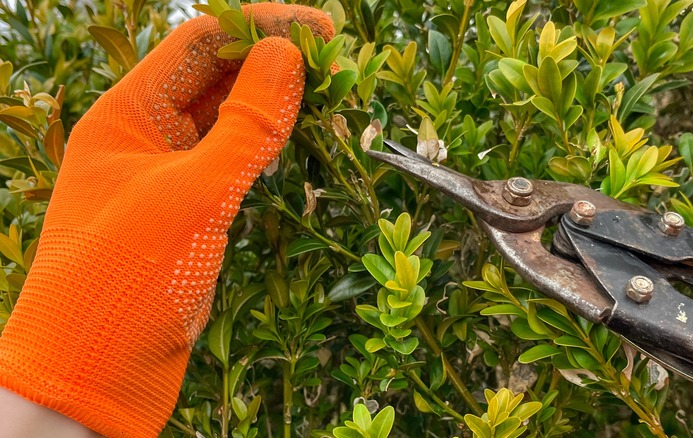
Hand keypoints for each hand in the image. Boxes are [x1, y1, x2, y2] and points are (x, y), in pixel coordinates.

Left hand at [0, 4, 331, 436]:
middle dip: (273, 63)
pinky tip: (298, 140)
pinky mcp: (187, 214)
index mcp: (127, 114)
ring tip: (329, 95)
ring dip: (273, 104)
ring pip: (226, 120)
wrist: (92, 376)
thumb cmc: (126, 280)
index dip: (260, 27)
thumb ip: (246, 124)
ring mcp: (165, 177)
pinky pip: (230, 163)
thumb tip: (288, 55)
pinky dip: (265, 147)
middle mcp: (144, 137)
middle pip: (215, 76)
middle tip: (336, 65)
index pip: (199, 42)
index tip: (322, 32)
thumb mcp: (195, 195)